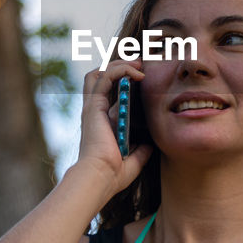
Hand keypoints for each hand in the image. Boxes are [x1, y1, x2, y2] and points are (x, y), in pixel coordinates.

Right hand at [74, 59, 152, 201]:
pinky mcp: (94, 106)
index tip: (144, 78)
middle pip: (100, 78)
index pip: (109, 93)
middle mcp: (96, 112)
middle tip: (140, 65)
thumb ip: (141, 151)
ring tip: (138, 64)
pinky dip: (121, 70)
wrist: (100, 178)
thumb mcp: (134, 161)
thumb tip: (150, 146)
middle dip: (119, 66)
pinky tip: (137, 74)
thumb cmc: (113, 174)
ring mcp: (93, 107)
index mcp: (103, 122)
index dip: (124, 81)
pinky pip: (105, 77)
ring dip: (119, 64)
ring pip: (100, 72)